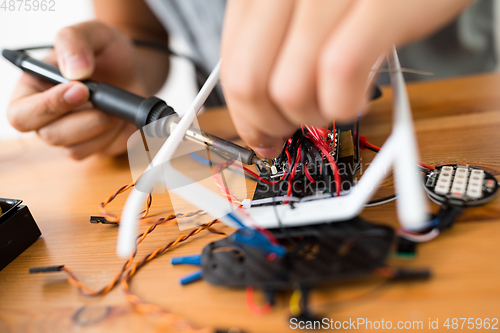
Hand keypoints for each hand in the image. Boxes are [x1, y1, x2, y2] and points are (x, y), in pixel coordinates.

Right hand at [7, 20, 151, 159]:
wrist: (135, 71)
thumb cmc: (106, 52)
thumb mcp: (93, 32)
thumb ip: (75, 41)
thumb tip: (75, 71)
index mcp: (32, 89)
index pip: (20, 114)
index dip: (48, 106)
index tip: (81, 90)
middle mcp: (45, 118)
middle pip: (49, 136)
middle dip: (83, 120)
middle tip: (104, 101)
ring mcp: (69, 136)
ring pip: (75, 149)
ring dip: (101, 125)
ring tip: (113, 103)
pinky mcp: (92, 146)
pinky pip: (98, 152)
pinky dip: (113, 135)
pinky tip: (118, 117)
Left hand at [220, 0, 472, 157]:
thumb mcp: (307, 7)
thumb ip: (277, 48)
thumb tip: (258, 112)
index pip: (232, 67)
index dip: (245, 115)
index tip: (261, 135)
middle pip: (250, 84)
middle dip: (270, 124)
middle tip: (294, 128)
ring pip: (289, 89)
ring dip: (312, 116)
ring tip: (334, 104)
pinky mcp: (380, 3)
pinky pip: (340, 73)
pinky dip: (344, 103)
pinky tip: (355, 98)